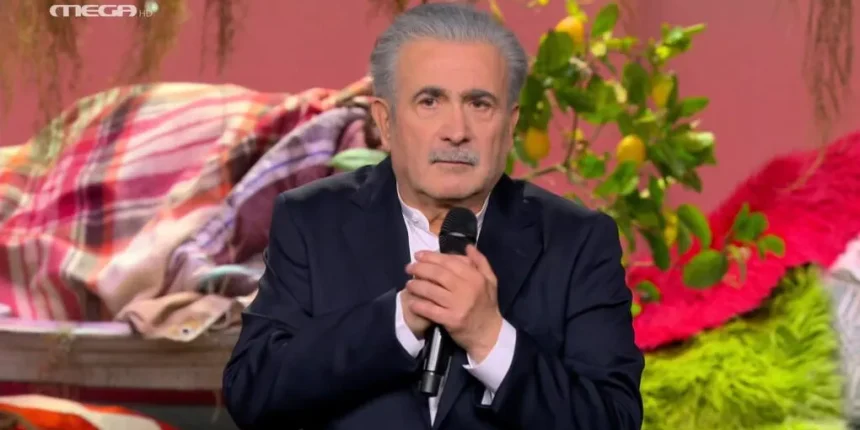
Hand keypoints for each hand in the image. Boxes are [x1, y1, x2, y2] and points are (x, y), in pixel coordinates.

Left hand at [404, 245, 502, 361]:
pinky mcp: (451, 320)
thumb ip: (480, 262)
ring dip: (417, 285)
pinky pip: (430, 310)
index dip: (432, 257)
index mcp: (475, 277)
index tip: (418, 255)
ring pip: (432, 290)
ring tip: (408, 283)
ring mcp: (458, 305)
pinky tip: (412, 302)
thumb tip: (468, 246)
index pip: (449, 262)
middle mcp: (467, 289)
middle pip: (438, 274)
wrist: (489, 334)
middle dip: (420, 268)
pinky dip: (419, 305)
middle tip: (409, 268)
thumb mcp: (490, 281)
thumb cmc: (487, 305)